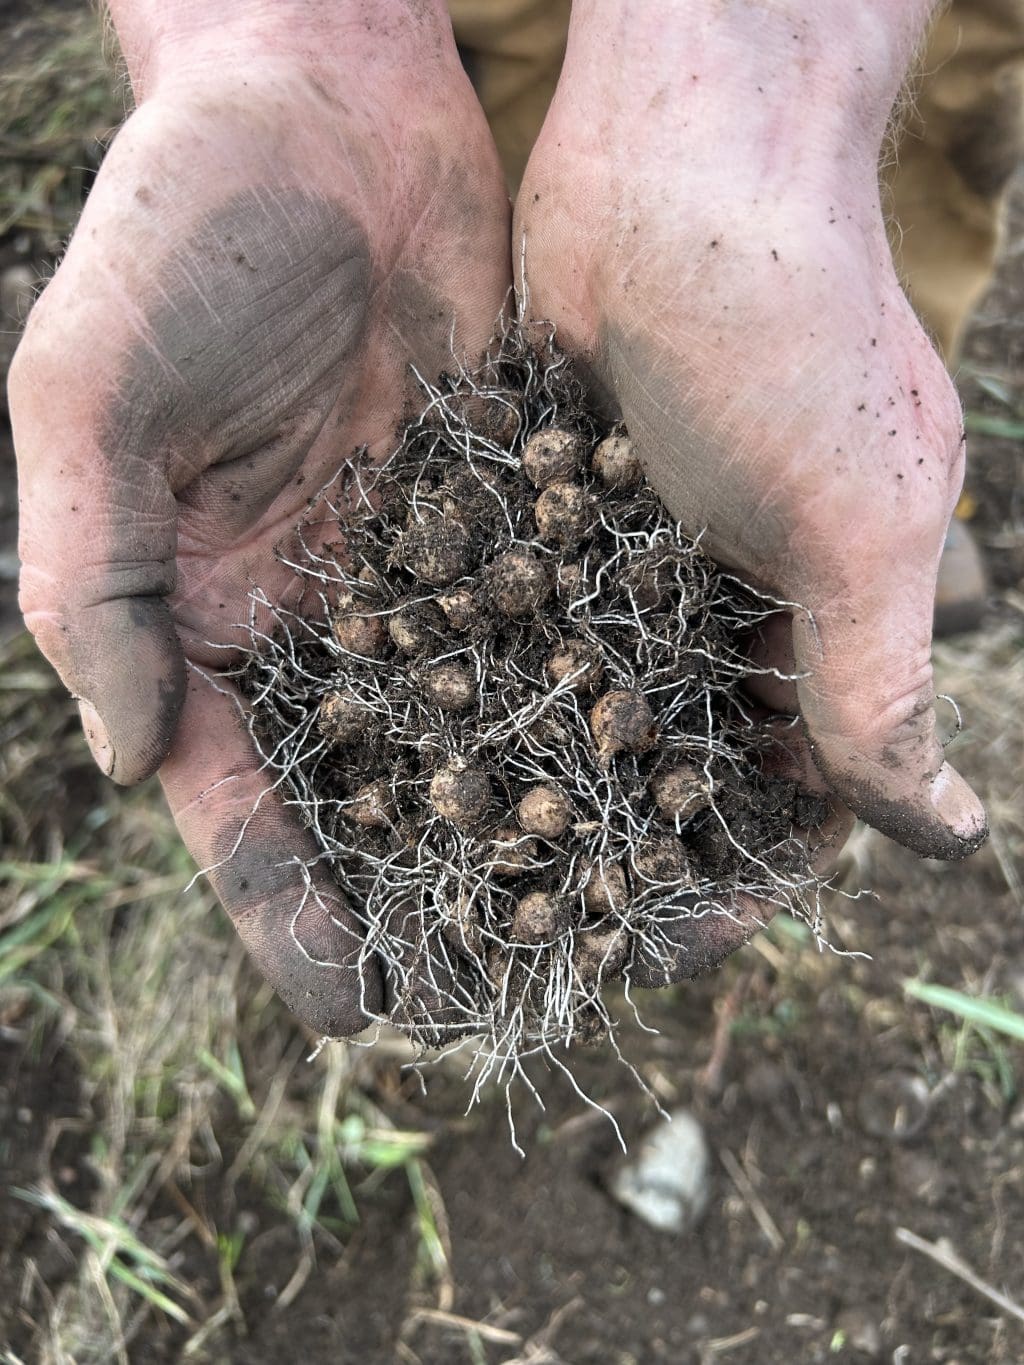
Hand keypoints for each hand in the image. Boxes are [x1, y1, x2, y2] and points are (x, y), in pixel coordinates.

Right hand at [10, 0, 511, 1034]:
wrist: (318, 105)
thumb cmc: (176, 232)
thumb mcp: (87, 396)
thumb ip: (95, 577)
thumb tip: (130, 757)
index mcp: (202, 606)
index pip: (240, 792)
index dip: (284, 903)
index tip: (346, 1007)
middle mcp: (312, 606)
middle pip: (365, 787)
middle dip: (417, 894)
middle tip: (488, 1002)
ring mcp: (414, 562)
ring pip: (466, 722)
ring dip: (517, 818)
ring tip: (588, 923)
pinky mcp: (502, 505)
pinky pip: (543, 620)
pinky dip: (583, 695)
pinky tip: (646, 772)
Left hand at [516, 0, 986, 971]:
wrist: (675, 166)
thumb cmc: (793, 336)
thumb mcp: (857, 525)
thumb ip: (880, 687)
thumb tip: (951, 840)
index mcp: (825, 622)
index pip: (796, 789)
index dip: (744, 873)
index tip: (668, 942)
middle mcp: (730, 608)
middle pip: (679, 767)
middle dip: (623, 845)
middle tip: (543, 932)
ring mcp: (635, 568)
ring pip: (588, 710)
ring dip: (541, 781)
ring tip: (465, 868)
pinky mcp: (549, 521)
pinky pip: (518, 628)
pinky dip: (484, 687)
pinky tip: (419, 752)